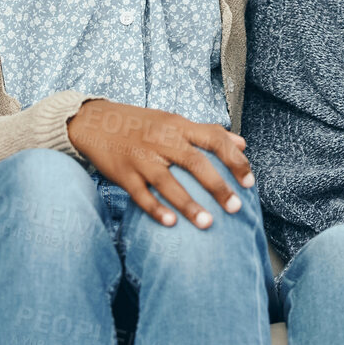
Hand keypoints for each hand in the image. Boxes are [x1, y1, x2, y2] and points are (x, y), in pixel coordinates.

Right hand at [65, 99, 253, 227]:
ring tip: (207, 224)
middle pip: (195, 162)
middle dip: (217, 186)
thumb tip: (242, 143)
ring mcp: (141, 157)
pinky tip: (171, 224)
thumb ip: (207, 132)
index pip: (213, 138)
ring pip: (167, 182)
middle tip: (236, 207)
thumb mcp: (173, 120)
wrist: (94, 121)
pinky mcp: (123, 174)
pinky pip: (141, 195)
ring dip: (188, 204)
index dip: (234, 159)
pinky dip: (156, 209)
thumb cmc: (140, 124)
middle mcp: (161, 140)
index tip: (249, 181)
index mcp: (177, 125)